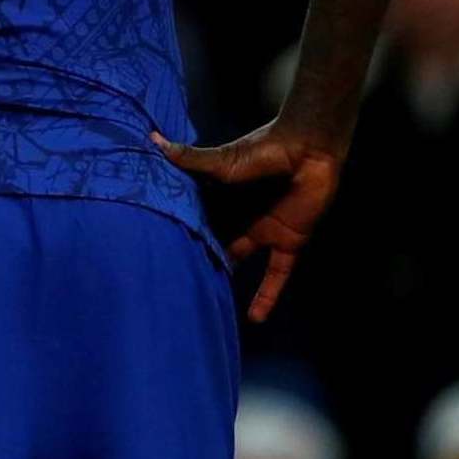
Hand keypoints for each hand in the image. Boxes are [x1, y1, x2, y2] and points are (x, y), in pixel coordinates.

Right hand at [153, 121, 346, 321]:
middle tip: (174, 274)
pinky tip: (256, 318)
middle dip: (199, 252)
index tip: (156, 241)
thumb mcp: (220, 160)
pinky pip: (277, 274)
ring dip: (226, 275)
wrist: (307, 152)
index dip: (181, 225)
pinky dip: (268, 295)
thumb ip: (189, 158)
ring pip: (240, 258)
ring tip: (203, 298)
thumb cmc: (262, 151)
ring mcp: (263, 230)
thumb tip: (151, 139)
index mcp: (221, 193)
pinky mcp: (287, 243)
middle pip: (216, 237)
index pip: (197, 212)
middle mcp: (239, 214)